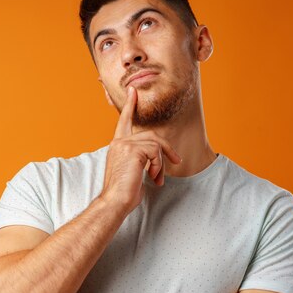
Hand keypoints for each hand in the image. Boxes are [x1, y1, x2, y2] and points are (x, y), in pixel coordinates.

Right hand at [101, 86, 181, 213]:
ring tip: (157, 178)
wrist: (115, 201)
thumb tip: (155, 161)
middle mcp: (119, 142)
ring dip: (161, 163)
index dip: (129, 106)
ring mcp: (125, 145)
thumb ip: (140, 160)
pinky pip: (155, 152)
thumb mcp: (132, 171)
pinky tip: (153, 177)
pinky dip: (158, 166)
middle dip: (166, 149)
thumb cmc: (123, 192)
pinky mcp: (133, 151)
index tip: (133, 92)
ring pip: (155, 144)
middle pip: (151, 135)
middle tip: (176, 161)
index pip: (124, 122)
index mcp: (117, 145)